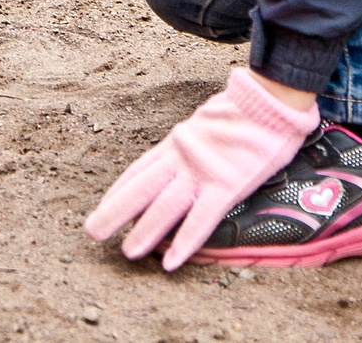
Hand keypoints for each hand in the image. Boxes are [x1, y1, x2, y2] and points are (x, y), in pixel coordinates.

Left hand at [82, 68, 319, 270]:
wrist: (268, 100)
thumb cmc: (243, 111)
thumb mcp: (205, 123)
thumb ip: (191, 142)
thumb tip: (182, 150)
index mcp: (175, 143)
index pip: (138, 171)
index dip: (118, 191)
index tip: (102, 208)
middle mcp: (180, 158)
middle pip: (141, 189)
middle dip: (115, 212)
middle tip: (93, 233)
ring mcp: (201, 172)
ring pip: (164, 206)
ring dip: (145, 232)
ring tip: (128, 253)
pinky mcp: (225, 185)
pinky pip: (201, 218)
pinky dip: (185, 241)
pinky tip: (171, 262)